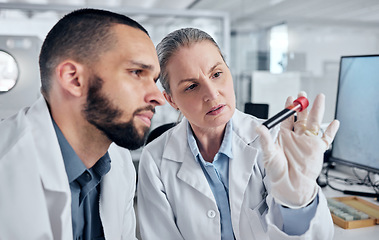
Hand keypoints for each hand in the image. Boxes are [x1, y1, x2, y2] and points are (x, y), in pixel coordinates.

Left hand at [256, 92, 339, 207]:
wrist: (289, 185)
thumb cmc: (277, 171)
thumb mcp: (269, 154)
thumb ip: (265, 140)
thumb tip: (258, 127)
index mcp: (284, 136)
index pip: (287, 118)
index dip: (289, 108)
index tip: (290, 98)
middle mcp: (296, 137)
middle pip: (302, 117)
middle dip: (303, 105)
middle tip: (303, 95)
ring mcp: (307, 142)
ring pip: (314, 123)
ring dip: (317, 111)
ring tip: (320, 98)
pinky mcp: (318, 150)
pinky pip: (326, 138)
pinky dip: (331, 130)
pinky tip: (334, 122)